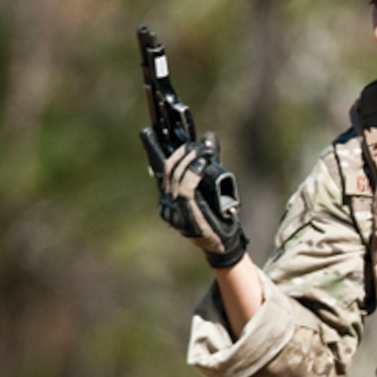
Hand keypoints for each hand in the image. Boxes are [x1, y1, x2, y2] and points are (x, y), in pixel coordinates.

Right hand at [157, 135, 247, 268]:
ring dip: (190, 159)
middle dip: (182, 152)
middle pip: (167, 169)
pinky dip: (194, 172)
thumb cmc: (218, 216)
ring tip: (203, 150)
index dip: (154, 150)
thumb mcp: (210, 185)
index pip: (158, 170)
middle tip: (196, 144)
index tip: (152, 132)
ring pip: (176, 176)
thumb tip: (209, 136)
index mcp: (168, 197)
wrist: (224, 244)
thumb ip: (207, 162)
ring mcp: (173, 210)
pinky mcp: (186, 214)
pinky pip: (186, 188)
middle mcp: (166, 203)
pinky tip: (202, 163)